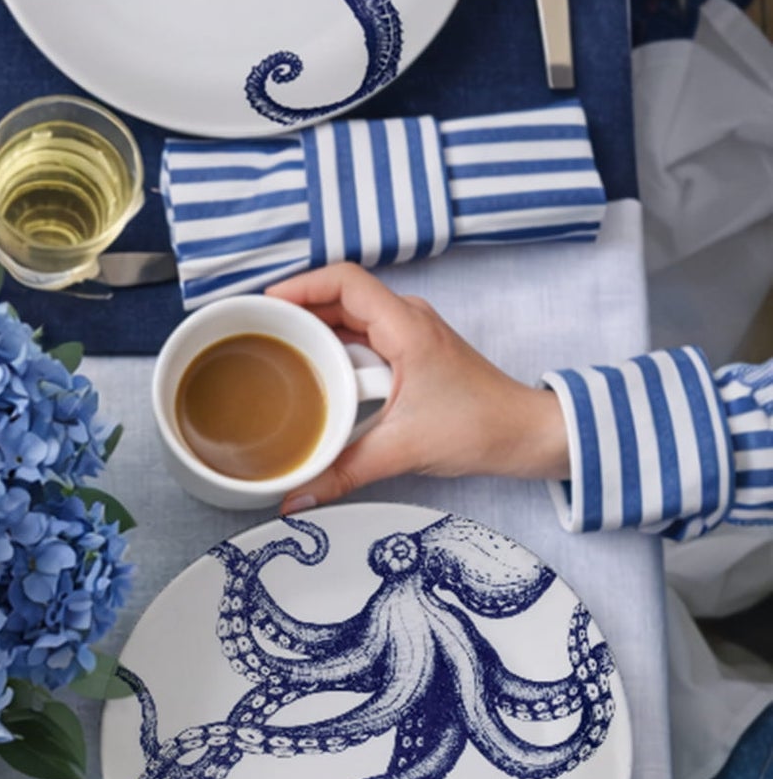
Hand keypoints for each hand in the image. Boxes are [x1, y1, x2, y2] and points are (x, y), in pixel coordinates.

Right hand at [263, 264, 568, 512]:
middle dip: (293, 308)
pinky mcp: (408, 353)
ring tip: (272, 348)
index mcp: (406, 327)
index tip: (263, 304)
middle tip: (254, 331)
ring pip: (347, 316)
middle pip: (337, 295)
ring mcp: (408, 334)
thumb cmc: (481, 426)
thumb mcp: (402, 450)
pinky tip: (308, 372)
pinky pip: (359, 336)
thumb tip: (295, 497)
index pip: (344, 281)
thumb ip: (342, 473)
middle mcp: (406, 320)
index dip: (299, 285)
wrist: (524, 434)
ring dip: (310, 327)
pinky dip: (329, 347)